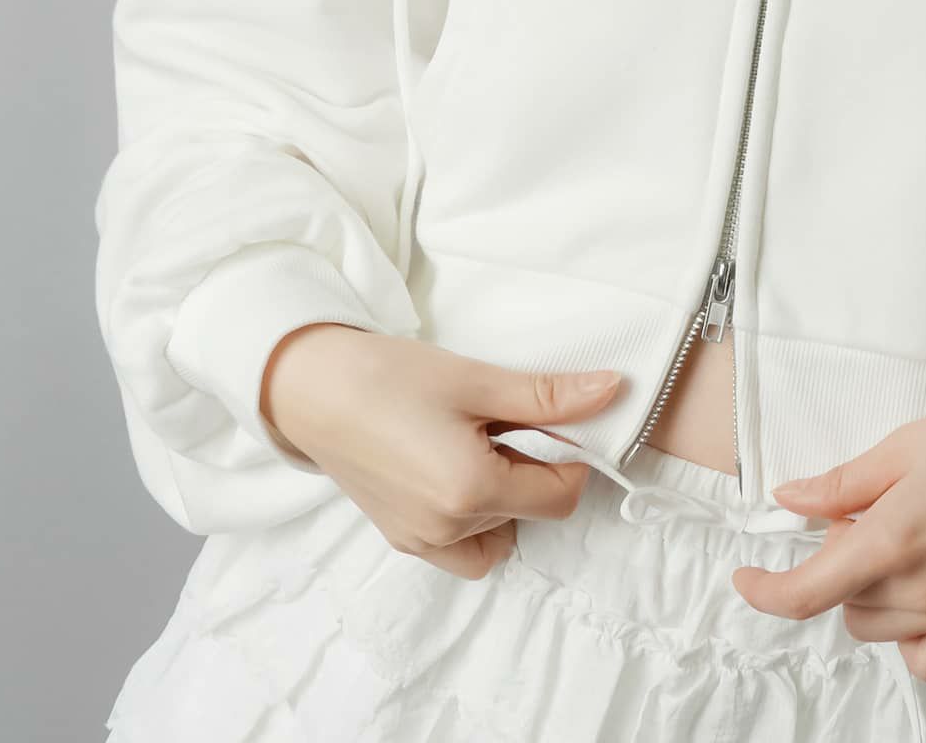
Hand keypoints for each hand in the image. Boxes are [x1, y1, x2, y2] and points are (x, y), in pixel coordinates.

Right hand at [263, 325, 623, 579]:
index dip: (571, 454)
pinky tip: (456, 470)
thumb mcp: (476, 380)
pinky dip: (474, 519)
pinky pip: (461, 548)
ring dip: (507, 501)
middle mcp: (447, 531)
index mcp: (470, 492)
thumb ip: (547, 396)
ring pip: (499, 539)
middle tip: (505, 423)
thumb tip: (613, 391)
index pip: (561, 494)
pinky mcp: (402, 539)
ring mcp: (421, 542)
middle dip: (536, 472)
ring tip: (480, 447)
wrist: (312, 388)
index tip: (551, 419)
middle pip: (532, 515)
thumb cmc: (390, 377)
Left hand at [731, 404, 925, 683]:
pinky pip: (924, 657)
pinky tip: (915, 594)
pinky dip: (906, 634)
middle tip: (864, 515)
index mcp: (892, 542)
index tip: (747, 578)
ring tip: (900, 542)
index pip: (807, 592)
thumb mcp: (900, 449)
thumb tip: (788, 499)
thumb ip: (839, 484)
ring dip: (868, 592)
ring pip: (876, 628)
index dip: (765, 592)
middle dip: (837, 561)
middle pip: (842, 602)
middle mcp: (920, 590)